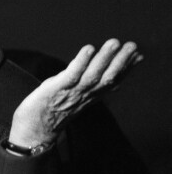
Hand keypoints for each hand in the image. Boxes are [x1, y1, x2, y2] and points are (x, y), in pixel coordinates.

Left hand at [9, 39, 141, 146]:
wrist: (34, 130)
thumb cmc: (53, 111)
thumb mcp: (77, 98)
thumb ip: (93, 87)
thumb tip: (113, 79)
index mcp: (90, 96)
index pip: (113, 81)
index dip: (126, 69)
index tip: (139, 55)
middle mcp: (84, 95)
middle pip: (107, 78)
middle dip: (121, 62)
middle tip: (132, 45)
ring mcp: (71, 92)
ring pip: (93, 76)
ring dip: (105, 59)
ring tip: (114, 43)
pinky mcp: (55, 89)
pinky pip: (71, 75)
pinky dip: (81, 62)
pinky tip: (88, 49)